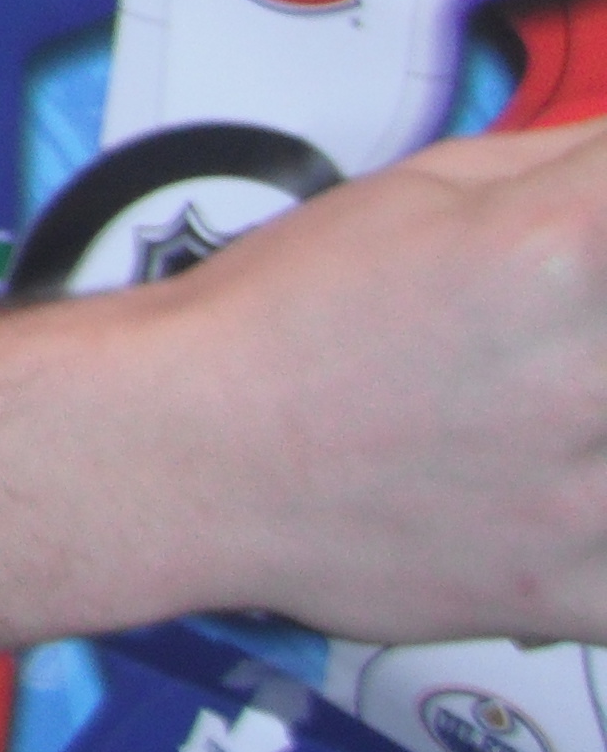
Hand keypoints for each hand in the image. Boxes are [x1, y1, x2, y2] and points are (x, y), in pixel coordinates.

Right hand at [163, 120, 606, 642]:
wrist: (187, 452)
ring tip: (569, 392)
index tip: (605, 219)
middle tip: (578, 325)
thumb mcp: (423, 190)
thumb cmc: (284, 313)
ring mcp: (588, 494)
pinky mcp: (578, 591)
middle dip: (604, 319)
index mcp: (553, 248)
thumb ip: (573, 161)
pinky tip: (578, 481)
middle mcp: (585, 370)